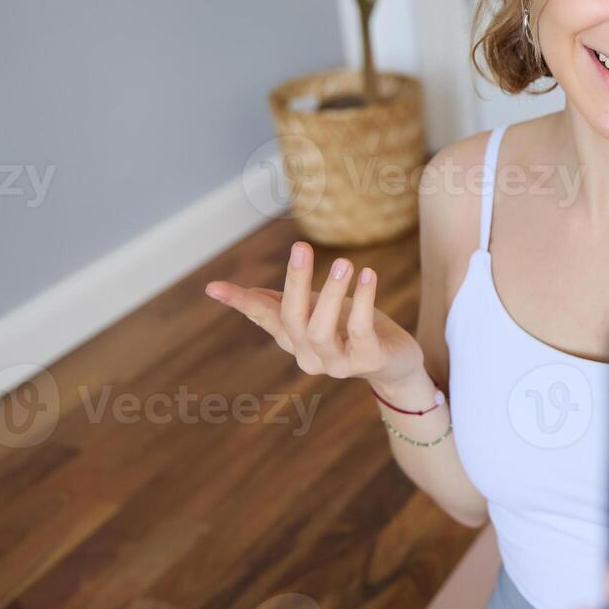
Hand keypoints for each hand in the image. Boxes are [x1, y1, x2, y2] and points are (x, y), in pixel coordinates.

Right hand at [204, 241, 424, 389]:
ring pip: (319, 329)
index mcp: (293, 338)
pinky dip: (362, 300)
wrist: (394, 362)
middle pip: (291, 318)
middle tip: (301, 246)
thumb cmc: (351, 330)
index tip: (213, 286)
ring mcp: (337, 363)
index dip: (239, 301)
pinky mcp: (368, 360)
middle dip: (295, 281)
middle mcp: (309, 354)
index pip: (262, 316)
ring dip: (330, 292)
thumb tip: (247, 294)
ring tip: (344, 262)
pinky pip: (359, 330)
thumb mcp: (316, 313)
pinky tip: (368, 275)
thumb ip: (285, 305)